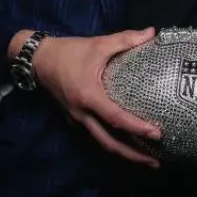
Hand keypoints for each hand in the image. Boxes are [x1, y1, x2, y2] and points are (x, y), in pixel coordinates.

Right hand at [33, 28, 161, 166]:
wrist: (38, 60)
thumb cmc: (69, 52)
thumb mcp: (99, 44)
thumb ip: (126, 39)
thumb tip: (152, 32)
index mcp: (89, 97)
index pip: (116, 119)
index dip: (137, 128)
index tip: (157, 135)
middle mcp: (82, 114)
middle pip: (109, 143)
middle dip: (133, 156)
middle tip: (156, 163)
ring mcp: (76, 120)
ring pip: (101, 143)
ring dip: (122, 154)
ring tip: (144, 160)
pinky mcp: (73, 119)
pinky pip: (94, 136)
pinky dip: (110, 143)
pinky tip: (123, 144)